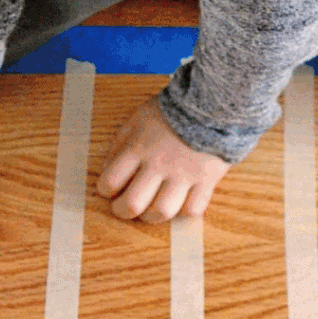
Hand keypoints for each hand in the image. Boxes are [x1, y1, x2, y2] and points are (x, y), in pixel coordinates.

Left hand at [96, 96, 229, 222]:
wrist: (212, 102)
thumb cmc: (171, 111)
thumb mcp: (136, 119)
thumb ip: (119, 144)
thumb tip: (106, 169)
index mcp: (138, 148)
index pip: (110, 182)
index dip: (105, 190)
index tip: (110, 189)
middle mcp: (159, 165)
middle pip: (133, 203)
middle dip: (123, 211)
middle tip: (124, 208)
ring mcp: (184, 174)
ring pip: (162, 211)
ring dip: (152, 216)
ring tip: (151, 210)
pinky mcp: (207, 180)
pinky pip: (193, 208)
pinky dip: (184, 210)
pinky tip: (180, 203)